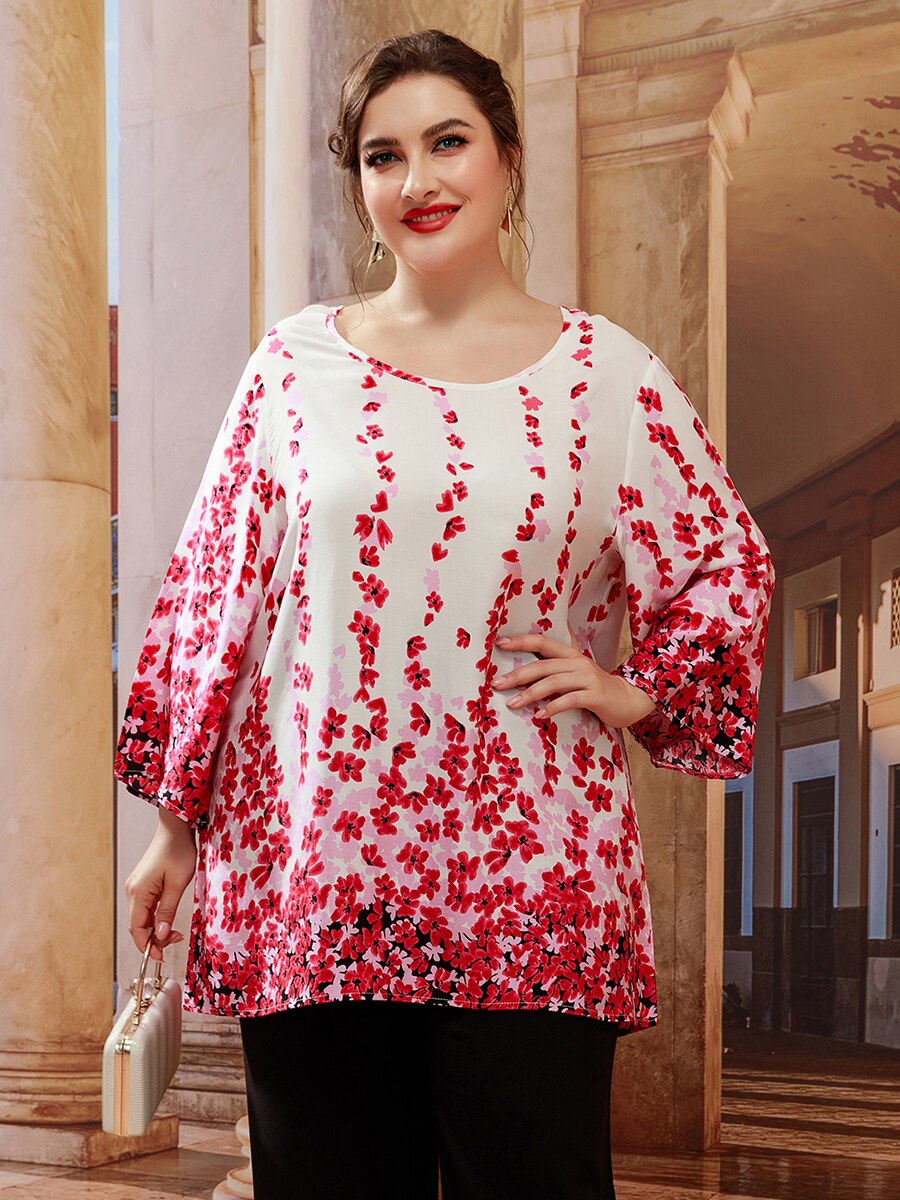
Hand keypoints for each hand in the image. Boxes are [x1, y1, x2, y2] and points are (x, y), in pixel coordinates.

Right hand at [124, 814, 196, 962]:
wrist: (175, 828)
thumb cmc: (178, 851)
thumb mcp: (177, 883)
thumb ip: (168, 910)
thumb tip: (161, 935)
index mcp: (138, 892)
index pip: (136, 928)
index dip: (147, 945)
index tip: (161, 956)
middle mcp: (132, 891)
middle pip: (137, 925)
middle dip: (153, 939)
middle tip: (174, 942)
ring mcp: (136, 887)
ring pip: (142, 918)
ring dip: (155, 929)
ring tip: (174, 933)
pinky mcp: (143, 885)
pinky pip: (146, 908)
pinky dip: (155, 918)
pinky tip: (167, 921)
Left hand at [492, 620, 656, 727]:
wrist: (628, 700)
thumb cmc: (595, 689)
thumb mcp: (575, 673)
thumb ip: (555, 668)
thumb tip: (528, 663)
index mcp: (570, 655)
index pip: (543, 642)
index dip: (521, 641)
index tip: (499, 643)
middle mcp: (578, 662)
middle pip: (543, 665)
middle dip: (517, 674)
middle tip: (497, 684)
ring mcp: (588, 678)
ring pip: (554, 682)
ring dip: (531, 693)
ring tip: (513, 704)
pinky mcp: (596, 695)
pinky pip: (571, 699)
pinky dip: (553, 707)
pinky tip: (541, 715)